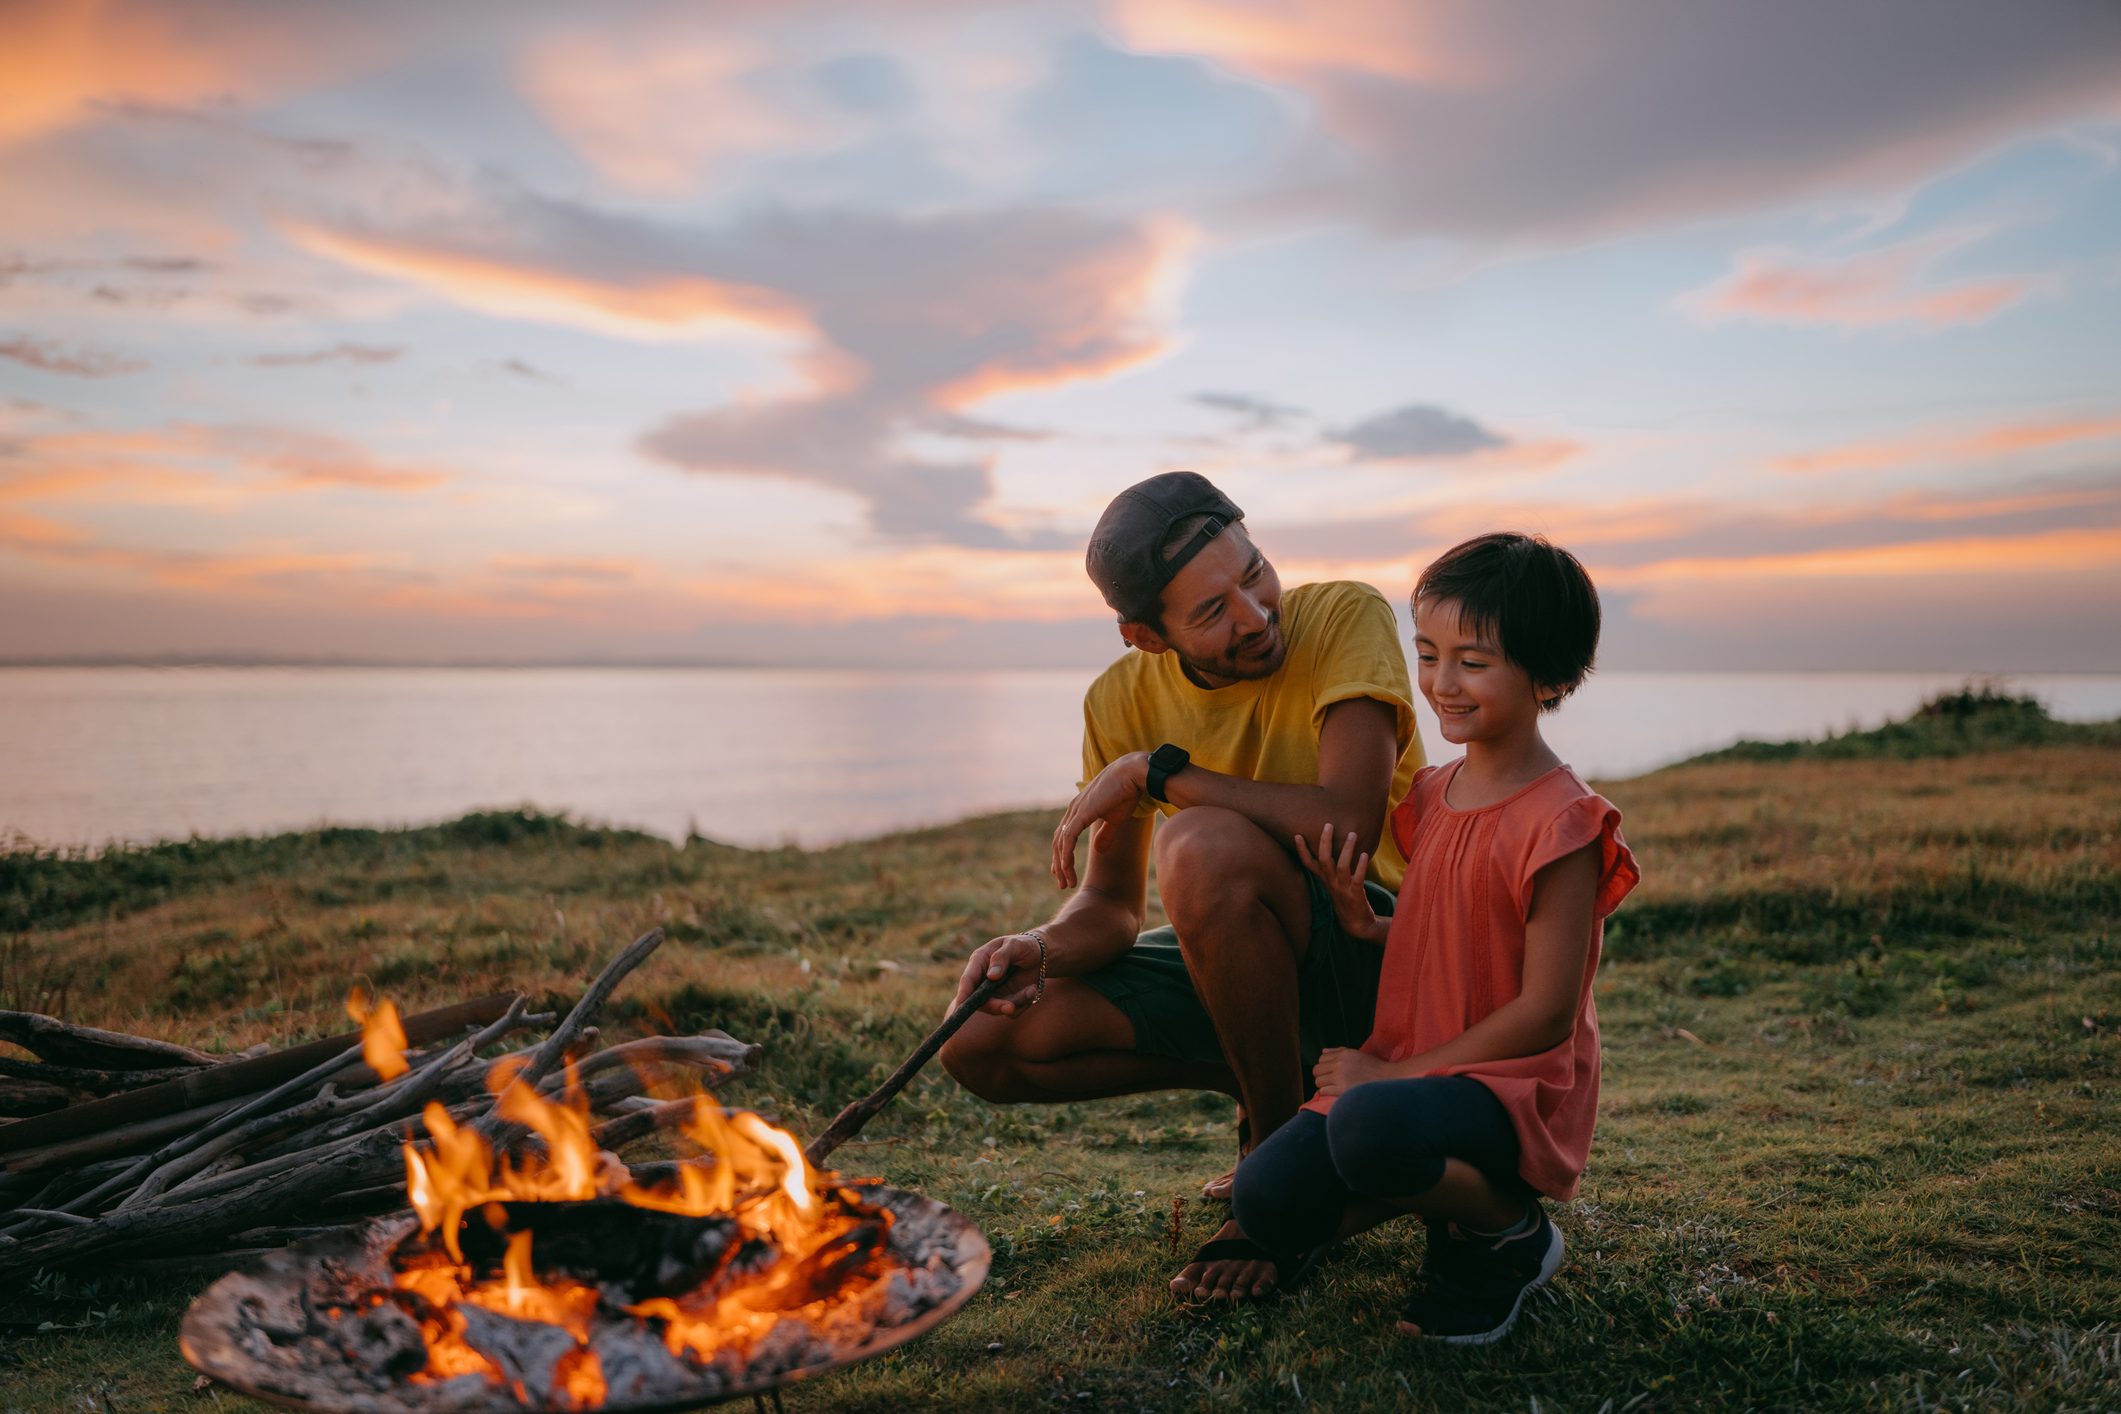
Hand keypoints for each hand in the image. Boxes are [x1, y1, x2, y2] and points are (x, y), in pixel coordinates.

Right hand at [949, 931, 1041, 1017]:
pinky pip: (1012, 1011)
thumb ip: (1002, 957)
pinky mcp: (1006, 1000)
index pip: (967, 980)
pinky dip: (1024, 1004)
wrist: (1041, 956)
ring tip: (1032, 989)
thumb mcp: (1015, 945)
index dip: (963, 994)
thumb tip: (991, 976)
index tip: (961, 1006)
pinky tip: (1032, 990)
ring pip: (998, 1008)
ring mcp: (994, 992)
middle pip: (980, 1001)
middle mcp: (983, 979)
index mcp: (979, 961)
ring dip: (1017, 1002)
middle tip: (1011, 1007)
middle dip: (996, 1006)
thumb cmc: (1024, 945)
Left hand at [1051, 753, 1149, 888]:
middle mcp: (1073, 810)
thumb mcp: (1115, 819)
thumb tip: (1097, 850)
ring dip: (1062, 865)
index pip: (1064, 836)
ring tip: (1066, 882)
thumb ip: (1105, 834)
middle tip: (1062, 884)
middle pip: (1058, 842)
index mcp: (1080, 810)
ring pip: (1061, 843)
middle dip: (1058, 865)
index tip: (1063, 872)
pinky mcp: (1082, 813)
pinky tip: (1066, 869)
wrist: (1134, 775)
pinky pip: (1068, 838)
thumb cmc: (1127, 793)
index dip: (1062, 855)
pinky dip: (1065, 855)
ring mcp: (1076, 810)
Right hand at [1293, 821, 1384, 941]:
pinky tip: (1364, 855)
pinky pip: (1358, 878)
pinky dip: (1361, 866)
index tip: (1296, 835)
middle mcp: (1331, 883)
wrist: (1357, 924)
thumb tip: (1335, 848)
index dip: (1302, 851)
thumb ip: (1333, 870)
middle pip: (1324, 860)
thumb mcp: (1335, 885)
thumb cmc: (1346, 900)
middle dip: (1325, 842)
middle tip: (1329, 825)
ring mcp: (1343, 889)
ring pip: (1342, 866)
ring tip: (1352, 834)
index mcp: (1325, 880)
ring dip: (1347, 849)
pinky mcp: (1356, 894)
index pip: (1309, 864)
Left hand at [1313, 1045, 1386, 1097]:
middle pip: (1316, 1070)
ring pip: (1318, 1081)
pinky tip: (1336, 1092)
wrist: (1388, 1079)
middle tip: (1330, 1080)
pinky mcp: (1342, 1089)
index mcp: (1343, 1054)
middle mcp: (1340, 1064)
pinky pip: (1323, 1091)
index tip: (1331, 1071)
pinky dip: (1327, 1092)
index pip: (1321, 1058)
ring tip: (1333, 1087)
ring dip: (1324, 1085)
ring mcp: (1340, 1077)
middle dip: (1321, 1075)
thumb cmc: (1373, 1067)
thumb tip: (1323, 1051)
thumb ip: (1338, 1051)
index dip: (1325, 1066)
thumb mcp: (1356, 1054)